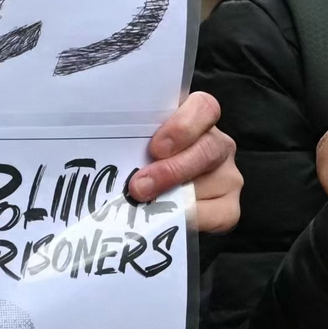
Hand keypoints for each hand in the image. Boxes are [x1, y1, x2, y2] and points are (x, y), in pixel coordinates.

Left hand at [133, 89, 240, 232]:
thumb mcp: (132, 148)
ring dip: (176, 197)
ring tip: (146, 206)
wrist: (150, 206)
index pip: (204, 108)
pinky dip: (191, 219)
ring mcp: (227, 175)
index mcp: (194, 121)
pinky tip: (168, 220)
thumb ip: (128, 143)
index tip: (156, 148)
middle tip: (140, 186)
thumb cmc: (136, 168)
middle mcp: (216, 144)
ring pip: (212, 183)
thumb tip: (98, 152)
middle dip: (172, 170)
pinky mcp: (229, 207)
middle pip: (209, 148)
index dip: (183, 126)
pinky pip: (218, 214)